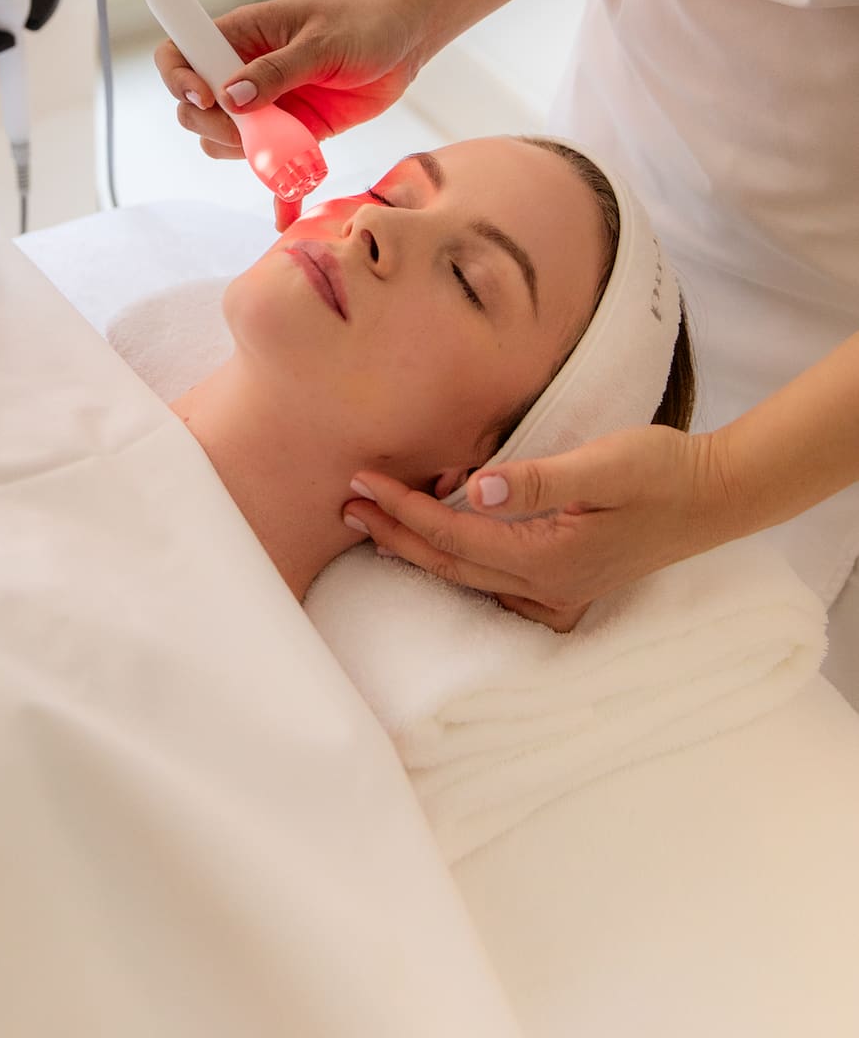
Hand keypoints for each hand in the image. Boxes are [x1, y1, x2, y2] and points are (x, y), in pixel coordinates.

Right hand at [154, 0, 420, 224]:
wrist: (405, 41)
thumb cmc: (363, 24)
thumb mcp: (322, 42)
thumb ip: (277, 70)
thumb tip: (230, 98)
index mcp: (240, 36)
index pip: (179, 54)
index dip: (179, 79)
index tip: (206, 98)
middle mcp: (242, 73)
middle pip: (194, 111)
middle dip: (214, 127)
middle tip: (253, 129)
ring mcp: (266, 106)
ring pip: (227, 142)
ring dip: (247, 155)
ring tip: (288, 150)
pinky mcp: (293, 133)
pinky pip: (271, 166)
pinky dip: (278, 190)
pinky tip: (287, 209)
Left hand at [343, 428, 739, 630]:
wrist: (713, 498)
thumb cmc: (661, 472)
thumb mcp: (605, 464)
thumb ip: (541, 479)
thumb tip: (478, 490)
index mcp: (549, 559)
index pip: (454, 538)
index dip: (404, 510)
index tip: (363, 482)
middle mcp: (546, 587)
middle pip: (449, 566)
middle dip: (393, 536)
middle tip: (345, 506)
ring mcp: (557, 592)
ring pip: (468, 579)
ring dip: (418, 549)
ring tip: (373, 523)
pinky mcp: (566, 583)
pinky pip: (495, 583)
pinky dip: (457, 562)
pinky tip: (439, 544)